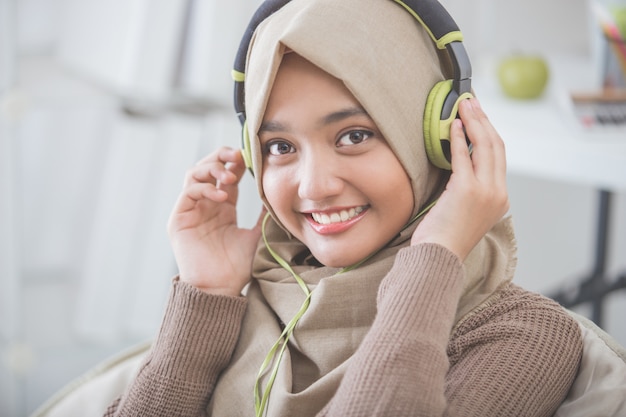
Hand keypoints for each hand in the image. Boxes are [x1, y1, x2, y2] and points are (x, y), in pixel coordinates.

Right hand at [167, 147, 263, 295]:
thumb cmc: (239, 267)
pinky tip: (222, 195)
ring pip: (194, 174)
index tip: (251, 156)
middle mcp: (205, 204)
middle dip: (221, 156)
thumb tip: (279, 194)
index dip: (237, 162)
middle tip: (238, 154)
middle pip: (207, 167)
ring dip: (212, 169)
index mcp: (223, 206)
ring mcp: (190, 210)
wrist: (221, 288)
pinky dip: (204, 188)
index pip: (227, 174)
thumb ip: (265, 215)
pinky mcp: (179, 219)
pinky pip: (188, 192)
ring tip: (230, 177)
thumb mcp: (258, 234)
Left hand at [411, 98, 508, 260]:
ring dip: (474, 122)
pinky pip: (465, 156)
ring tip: (465, 106)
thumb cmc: (444, 240)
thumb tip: (458, 169)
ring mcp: (485, 191)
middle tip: (473, 103)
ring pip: (486, 146)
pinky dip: (460, 138)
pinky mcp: (467, 190)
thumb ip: (468, 191)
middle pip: (496, 146)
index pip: (500, 157)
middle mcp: (498, 193)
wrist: (439, 258)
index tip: (480, 118)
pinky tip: (455, 126)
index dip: (490, 133)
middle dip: (484, 121)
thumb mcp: (464, 213)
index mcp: (500, 199)